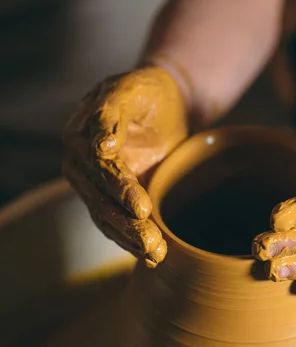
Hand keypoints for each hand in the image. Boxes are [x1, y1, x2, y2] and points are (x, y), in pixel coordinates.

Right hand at [63, 67, 186, 266]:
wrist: (163, 104)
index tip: (142, 207)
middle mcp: (82, 167)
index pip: (100, 170)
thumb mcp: (130, 89)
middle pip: (102, 202)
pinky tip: (154, 257)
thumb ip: (111, 113)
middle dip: (127, 225)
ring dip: (132, 240)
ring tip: (156, 254)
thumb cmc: (147, 92)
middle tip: (152, 242)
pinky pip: (119, 224)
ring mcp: (97, 187)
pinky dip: (134, 242)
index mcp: (80, 138)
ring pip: (109, 219)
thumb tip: (101, 147)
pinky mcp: (114, 199)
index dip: (120, 189)